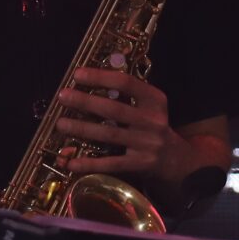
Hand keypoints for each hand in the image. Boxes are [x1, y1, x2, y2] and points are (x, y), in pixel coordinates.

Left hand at [56, 67, 185, 182]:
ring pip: (109, 134)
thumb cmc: (154, 127)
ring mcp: (147, 144)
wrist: (177, 160)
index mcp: (154, 100)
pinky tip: (70, 162)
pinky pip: (111, 163)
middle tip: (63, 96)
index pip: (126, 83)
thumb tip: (88, 84)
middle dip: (85, 101)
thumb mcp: (149, 107)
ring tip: (61, 124)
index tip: (77, 74)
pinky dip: (89, 163)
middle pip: (114, 109)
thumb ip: (127, 96)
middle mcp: (152, 121)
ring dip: (82, 128)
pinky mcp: (140, 165)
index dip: (100, 77)